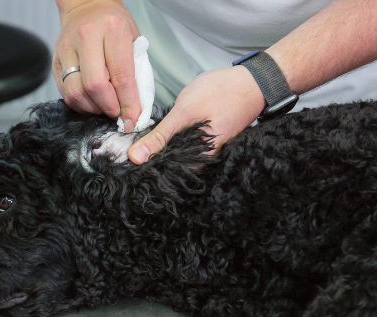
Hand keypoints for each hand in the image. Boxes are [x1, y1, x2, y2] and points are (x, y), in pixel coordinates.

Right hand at [53, 0, 140, 131]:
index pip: (121, 76)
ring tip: (105, 107)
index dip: (128, 104)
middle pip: (96, 86)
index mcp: (113, 30)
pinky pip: (65, 92)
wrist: (87, 7)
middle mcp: (87, 37)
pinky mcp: (55, 60)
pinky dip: (80, 105)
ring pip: (77, 92)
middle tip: (118, 113)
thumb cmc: (114, 25)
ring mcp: (67, 49)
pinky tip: (91, 102)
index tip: (133, 119)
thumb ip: (137, 71)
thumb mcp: (134, 40)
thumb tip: (136, 107)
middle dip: (110, 107)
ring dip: (93, 108)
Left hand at [127, 66, 265, 163]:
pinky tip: (162, 133)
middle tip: (126, 150)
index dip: (143, 167)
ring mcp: (206, 150)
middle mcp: (203, 160)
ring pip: (176, 154)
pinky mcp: (206, 139)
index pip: (164, 173)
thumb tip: (136, 157)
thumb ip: (161, 137)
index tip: (123, 161)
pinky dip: (172, 140)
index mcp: (198, 161)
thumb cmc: (222, 94)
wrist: (253, 83)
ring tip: (139, 141)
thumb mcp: (185, 113)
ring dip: (160, 148)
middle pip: (169, 165)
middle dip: (149, 158)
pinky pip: (184, 145)